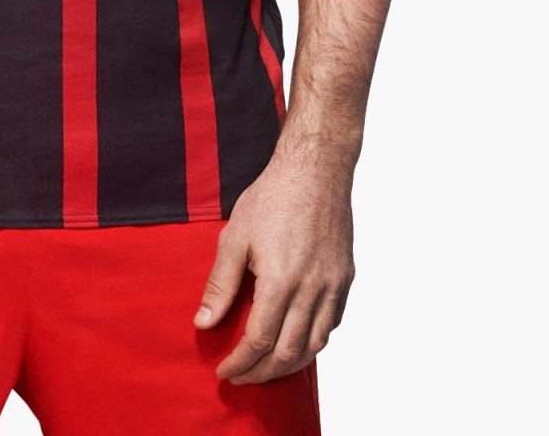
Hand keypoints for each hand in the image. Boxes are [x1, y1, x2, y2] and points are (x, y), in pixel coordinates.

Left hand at [193, 141, 355, 383]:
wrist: (315, 171)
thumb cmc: (272, 198)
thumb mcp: (234, 237)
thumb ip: (220, 285)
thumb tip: (203, 323)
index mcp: (280, 280)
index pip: (259, 341)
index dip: (240, 363)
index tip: (224, 371)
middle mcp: (311, 290)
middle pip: (288, 353)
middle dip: (262, 373)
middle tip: (241, 377)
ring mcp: (333, 286)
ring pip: (315, 346)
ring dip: (289, 365)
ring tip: (266, 368)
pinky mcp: (344, 280)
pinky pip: (332, 325)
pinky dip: (312, 343)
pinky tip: (295, 342)